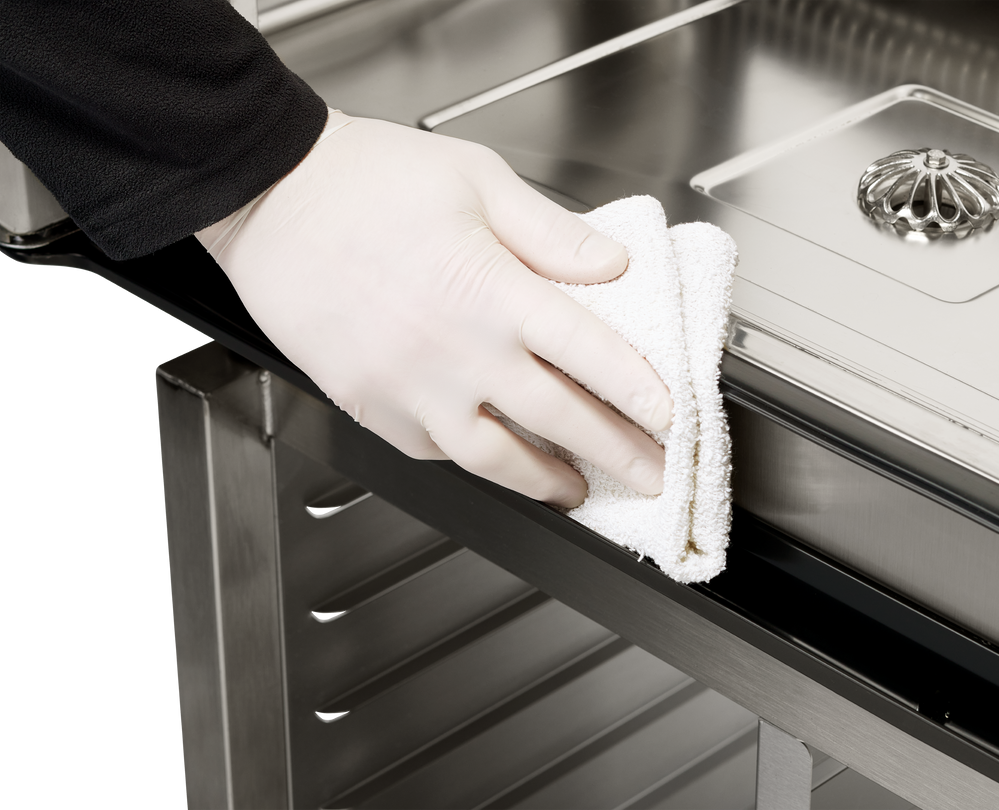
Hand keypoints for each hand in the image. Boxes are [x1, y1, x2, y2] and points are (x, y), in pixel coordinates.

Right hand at [196, 113, 671, 507]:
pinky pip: (432, 449)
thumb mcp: (476, 181)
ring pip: (493, 457)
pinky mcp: (368, 403)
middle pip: (557, 419)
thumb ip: (551, 232)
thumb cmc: (366, 181)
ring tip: (577, 489)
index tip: (670, 417)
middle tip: (652, 475)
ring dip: (546, 480)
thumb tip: (613, 264)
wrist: (270, 196)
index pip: (589, 355)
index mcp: (490, 289)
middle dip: (617, 454)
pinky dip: (474, 459)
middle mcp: (454, 349)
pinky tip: (496, 457)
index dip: (639, 392)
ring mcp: (408, 385)